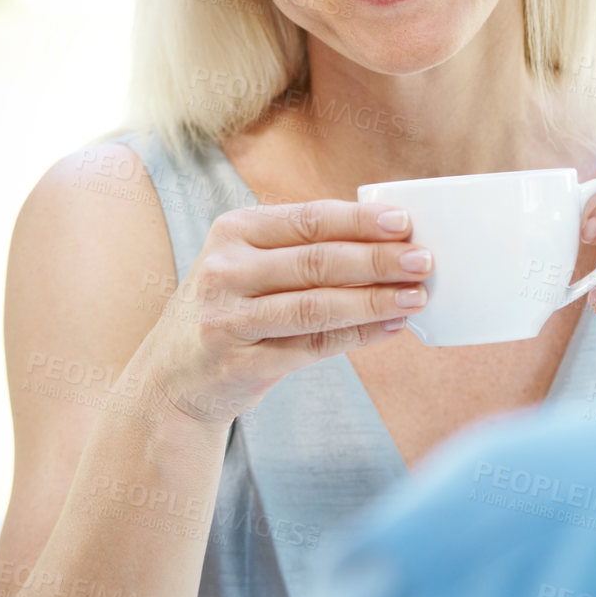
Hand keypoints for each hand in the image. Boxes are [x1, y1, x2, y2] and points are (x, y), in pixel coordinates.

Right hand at [141, 200, 430, 426]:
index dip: (361, 221)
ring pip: (317, 306)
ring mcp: (228, 318)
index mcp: (233, 232)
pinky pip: (311, 346)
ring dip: (374, 300)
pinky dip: (356, 336)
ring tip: (416, 297)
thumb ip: (303, 250)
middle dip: (378, 260)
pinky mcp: (238, 362)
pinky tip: (390, 328)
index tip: (405, 222)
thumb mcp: (249, 265)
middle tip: (424, 261)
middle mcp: (225, 270)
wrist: (172, 377)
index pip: (309, 219)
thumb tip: (388, 241)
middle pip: (318, 261)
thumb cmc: (232, 309)